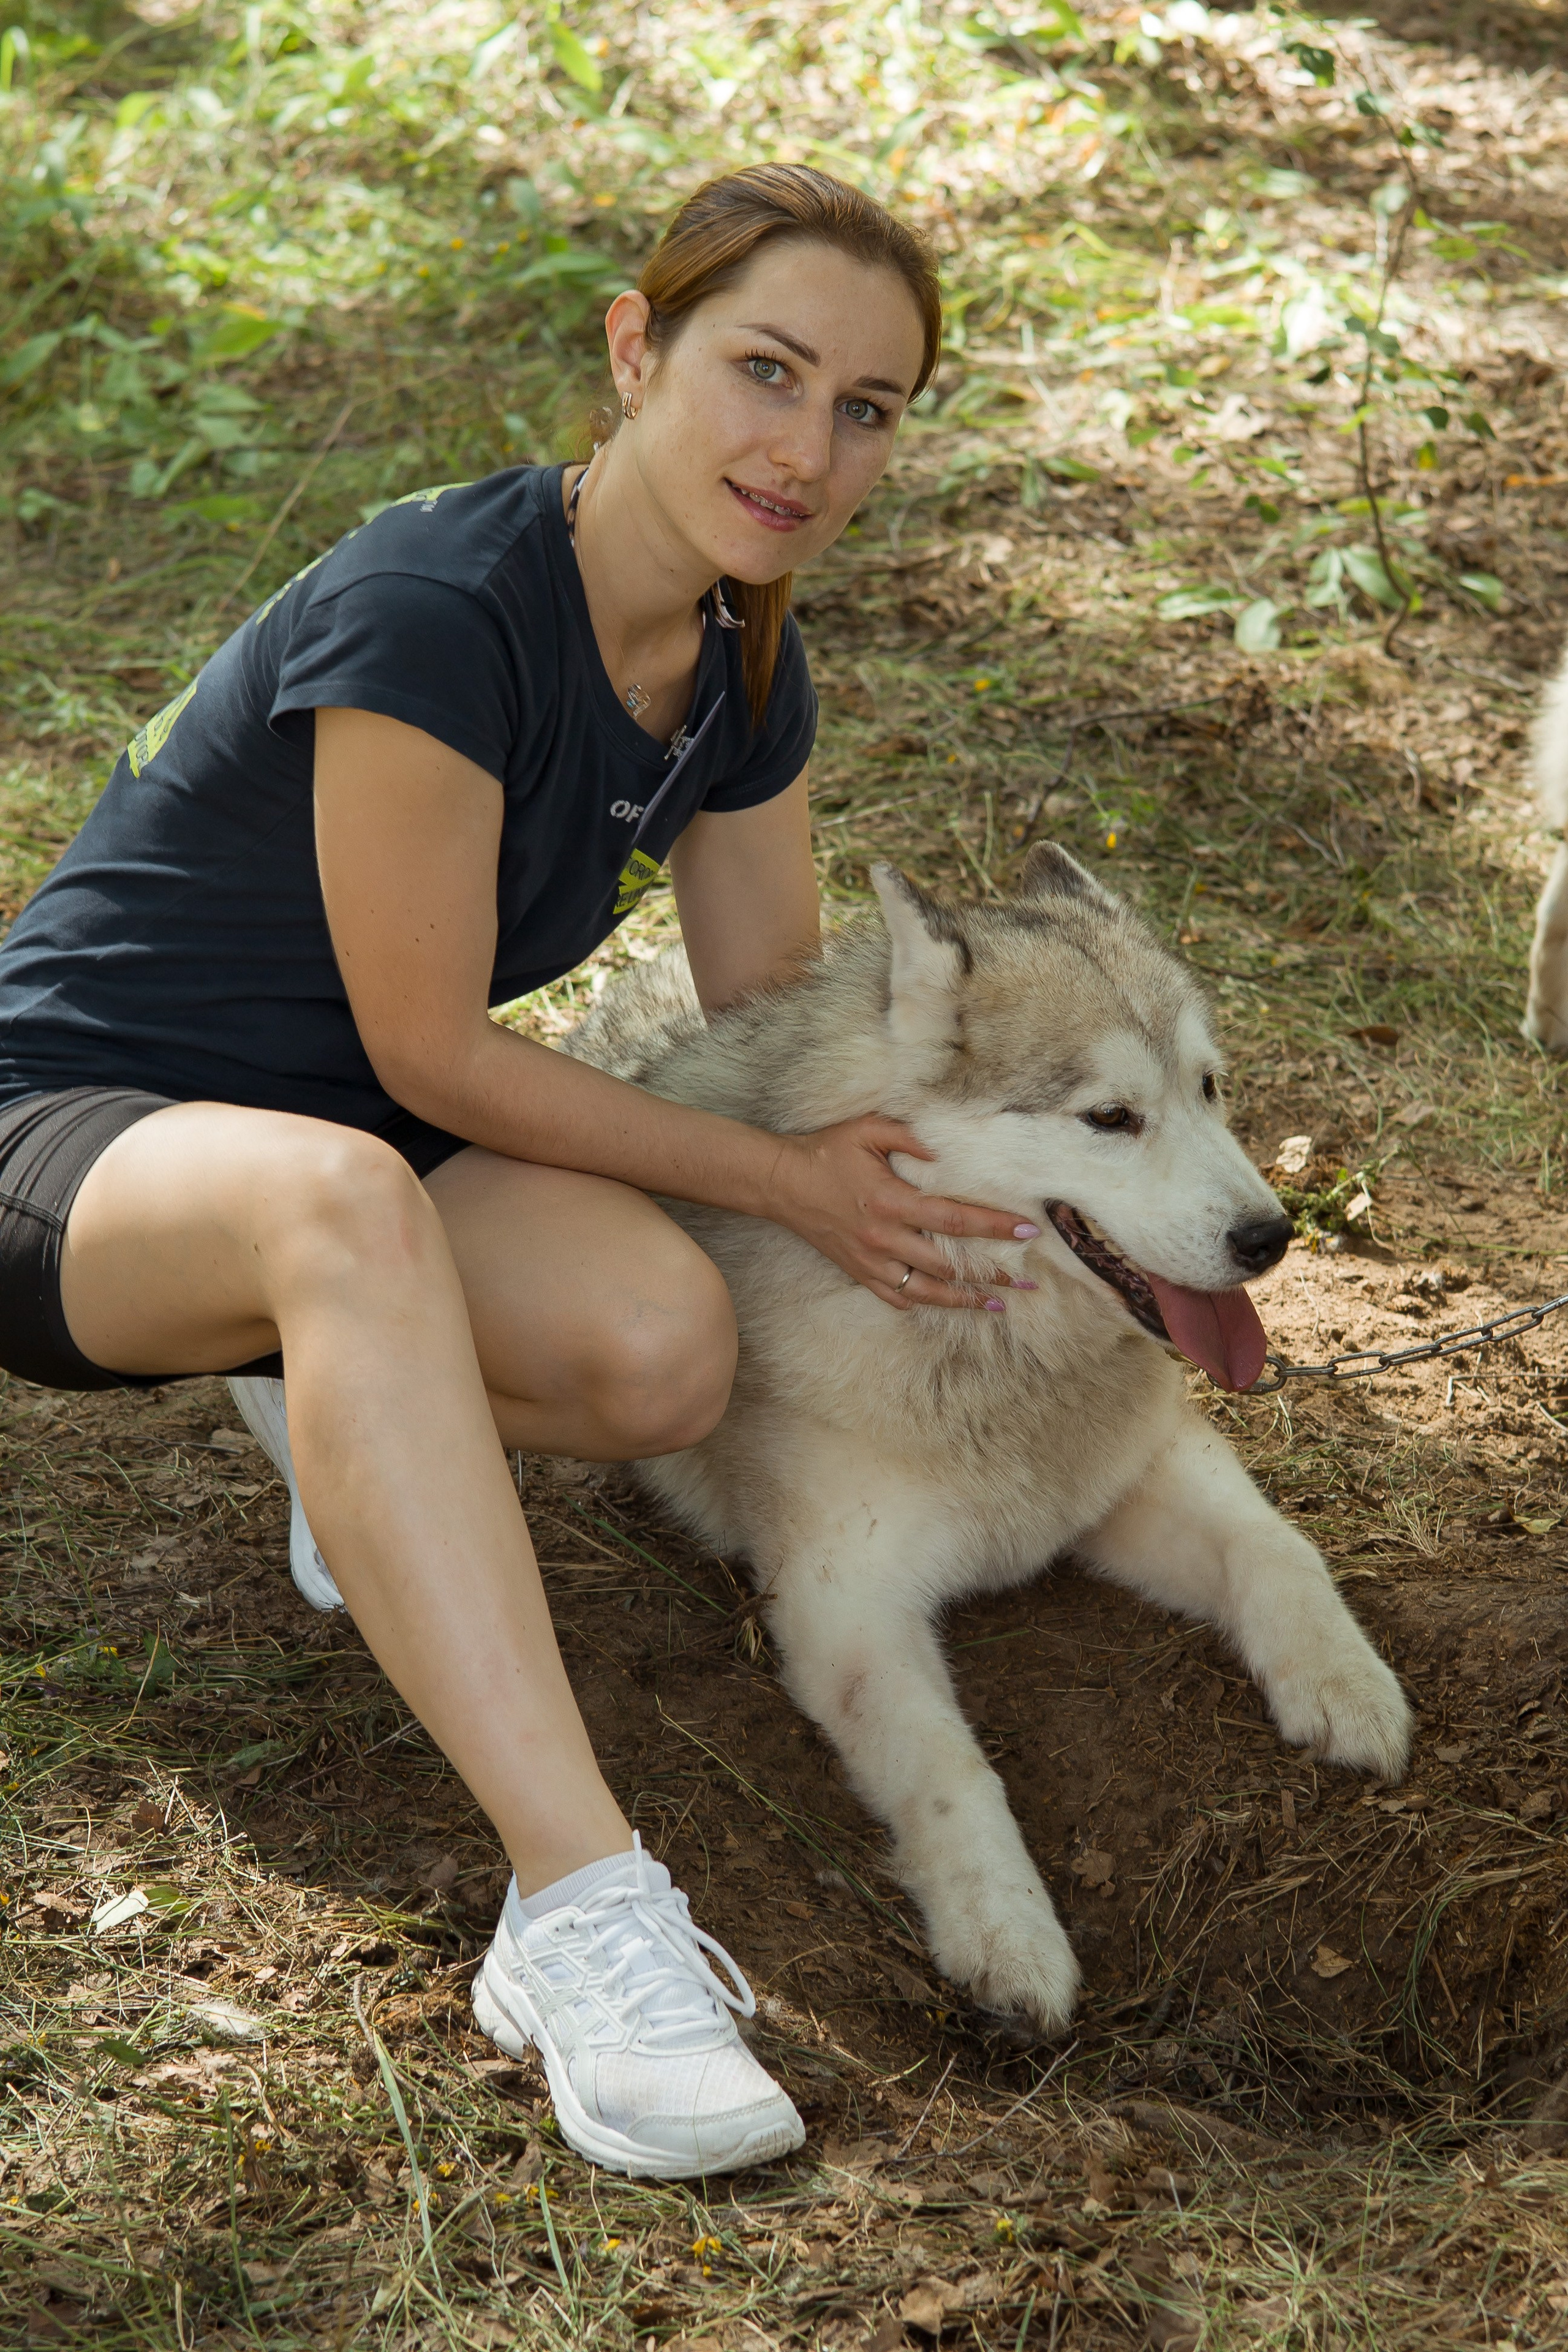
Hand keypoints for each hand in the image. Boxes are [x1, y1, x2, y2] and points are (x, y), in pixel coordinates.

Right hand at [768, 1116, 1039, 1310]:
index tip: (1026, 1230)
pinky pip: (895, 1297)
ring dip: (964, 1299)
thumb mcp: (866, 1129)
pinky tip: (945, 1304)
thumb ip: (909, 1135)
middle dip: (991, 1271)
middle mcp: (884, 1237)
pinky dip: (922, 1304)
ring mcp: (871, 1261)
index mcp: (892, 1201)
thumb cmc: (825, 1151)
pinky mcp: (858, 1271)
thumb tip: (945, 1151)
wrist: (781, 1183)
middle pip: (948, 1264)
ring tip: (997, 1304)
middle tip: (1026, 1277)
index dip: (993, 1226)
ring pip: (926, 1291)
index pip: (954, 1219)